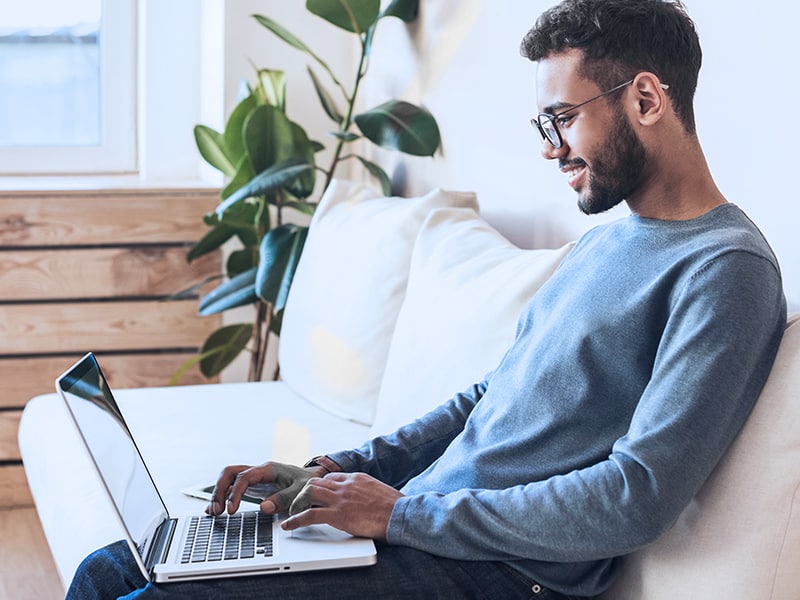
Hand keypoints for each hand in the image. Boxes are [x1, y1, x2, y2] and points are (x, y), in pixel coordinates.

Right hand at [206, 461, 327, 515]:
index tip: (231, 510)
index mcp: (268, 469)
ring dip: (219, 493)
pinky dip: (223, 497)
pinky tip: (215, 510)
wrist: (312, 480)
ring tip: (213, 512)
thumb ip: (284, 498)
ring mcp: (254, 477)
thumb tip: (264, 507)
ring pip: (228, 479)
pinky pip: (233, 487)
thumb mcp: (301, 491)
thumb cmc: (307, 484)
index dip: (235, 493)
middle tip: (217, 510)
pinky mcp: (253, 486)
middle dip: (220, 490)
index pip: (244, 477)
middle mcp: (258, 471)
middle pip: (230, 473)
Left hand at [282, 472, 403, 541]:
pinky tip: (288, 525)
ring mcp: (340, 499)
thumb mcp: (380, 491)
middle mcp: (346, 485)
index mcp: (357, 478)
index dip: (320, 486)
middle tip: (296, 501)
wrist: (401, 514)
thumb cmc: (395, 507)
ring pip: (309, 494)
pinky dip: (295, 520)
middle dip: (304, 492)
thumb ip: (367, 492)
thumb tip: (365, 499)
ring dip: (296, 503)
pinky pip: (310, 515)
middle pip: (316, 483)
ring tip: (288, 511)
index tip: (314, 493)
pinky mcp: (338, 514)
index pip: (331, 477)